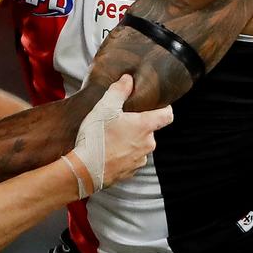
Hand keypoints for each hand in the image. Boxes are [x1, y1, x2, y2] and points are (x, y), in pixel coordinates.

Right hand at [70, 75, 173, 194]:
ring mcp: (139, 160)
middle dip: (138, 125)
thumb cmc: (96, 138)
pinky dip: (122, 155)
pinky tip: (108, 151)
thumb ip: (119, 91)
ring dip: (130, 141)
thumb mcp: (105, 108)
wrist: (84, 170)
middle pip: (149, 130)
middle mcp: (147, 144)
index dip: (164, 108)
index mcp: (145, 126)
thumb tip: (128, 79)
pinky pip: (130, 159)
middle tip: (120, 121)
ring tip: (111, 137)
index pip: (167, 115)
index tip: (157, 105)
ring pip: (139, 145)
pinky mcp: (130, 172)